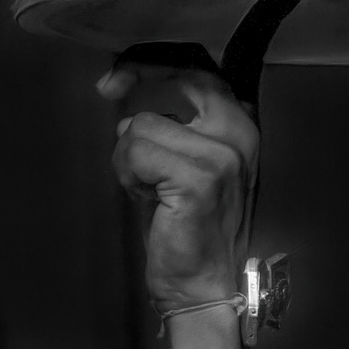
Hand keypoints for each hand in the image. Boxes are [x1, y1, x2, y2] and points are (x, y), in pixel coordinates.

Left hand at [99, 48, 258, 310]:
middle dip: (136, 74)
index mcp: (242, 128)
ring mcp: (222, 154)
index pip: (202, 70)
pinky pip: (136, 150)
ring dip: (128, 157)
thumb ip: (176, 128)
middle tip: (106, 89)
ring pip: (141, 124)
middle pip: (181, 77)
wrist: (202, 287)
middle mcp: (240, 133)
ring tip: (147, 189)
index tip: (119, 75)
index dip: (157, 62)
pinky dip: (127, 173)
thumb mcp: (190, 165)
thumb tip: (130, 108)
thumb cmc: (188, 228)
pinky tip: (146, 199)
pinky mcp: (199, 177)